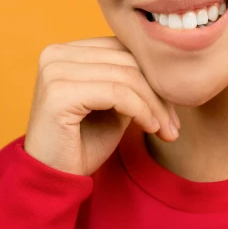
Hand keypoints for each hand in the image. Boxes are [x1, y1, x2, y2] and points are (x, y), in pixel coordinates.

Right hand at [23, 35, 179, 175]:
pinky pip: (117, 93)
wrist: (53, 181)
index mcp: (66, 51)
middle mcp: (56, 54)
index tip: (174, 105)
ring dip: (154, 104)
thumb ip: (131, 81)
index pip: (122, 47)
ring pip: (126, 75)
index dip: (153, 74)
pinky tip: (151, 128)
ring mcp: (55, 71)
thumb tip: (168, 68)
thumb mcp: (113, 105)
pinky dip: (141, 110)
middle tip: (174, 122)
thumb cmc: (83, 144)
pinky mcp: (59, 93)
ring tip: (167, 129)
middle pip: (126, 59)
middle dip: (158, 91)